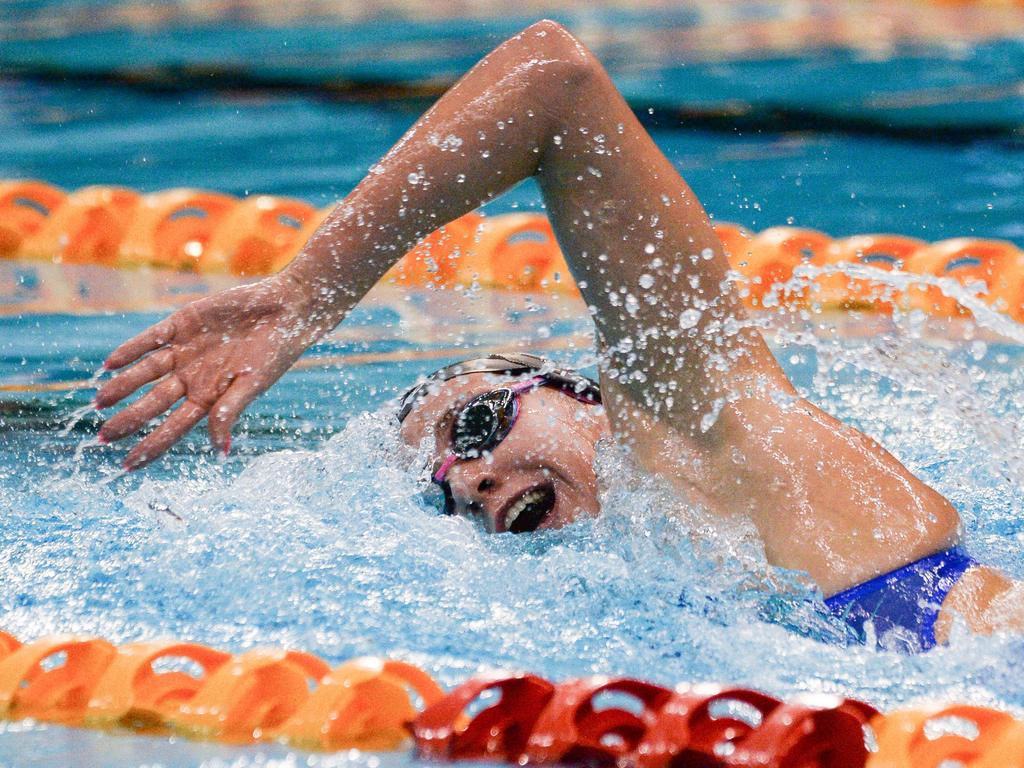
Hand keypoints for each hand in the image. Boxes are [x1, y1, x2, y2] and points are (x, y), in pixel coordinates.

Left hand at [95, 273, 324, 468]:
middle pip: (154, 402)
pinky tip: (110, 363)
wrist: (285, 309)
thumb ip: (229, 412)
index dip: (152, 445)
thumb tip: (219, 452)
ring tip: (98, 402)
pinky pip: (151, 339)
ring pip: (146, 372)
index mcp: (211, 396)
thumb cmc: (276, 351)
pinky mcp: (183, 323)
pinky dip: (130, 350)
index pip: (175, 427)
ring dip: (122, 386)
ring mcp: (186, 351)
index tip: (128, 464)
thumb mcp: (254, 385)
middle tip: (102, 438)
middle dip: (129, 420)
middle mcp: (193, 377)